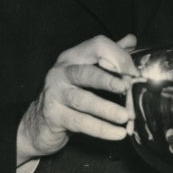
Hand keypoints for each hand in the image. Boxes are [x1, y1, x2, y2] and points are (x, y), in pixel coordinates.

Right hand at [17, 34, 137, 165]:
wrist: (38, 123)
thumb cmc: (69, 93)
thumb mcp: (87, 70)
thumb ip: (108, 55)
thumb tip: (132, 39)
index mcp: (73, 56)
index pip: (97, 46)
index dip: (118, 56)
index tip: (135, 73)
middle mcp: (61, 72)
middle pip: (87, 72)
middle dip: (108, 79)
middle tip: (127, 88)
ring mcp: (55, 94)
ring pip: (83, 100)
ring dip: (107, 109)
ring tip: (126, 116)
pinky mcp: (53, 116)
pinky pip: (81, 122)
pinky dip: (101, 129)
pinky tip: (118, 133)